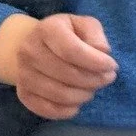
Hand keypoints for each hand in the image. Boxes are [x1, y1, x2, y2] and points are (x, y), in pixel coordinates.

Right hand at [0, 13, 117, 119]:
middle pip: (67, 75)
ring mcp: (23, 74)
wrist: (32, 45)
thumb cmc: (65, 34)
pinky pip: (47, 109)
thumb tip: (102, 54)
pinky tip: (77, 103)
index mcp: (46, 29)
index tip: (112, 66)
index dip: (96, 62)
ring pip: (59, 94)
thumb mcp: (83, 25)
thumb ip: (95, 36)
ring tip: (91, 89)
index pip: (72, 51)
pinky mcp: (23, 94)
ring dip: (83, 96)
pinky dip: (67, 111)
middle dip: (94, 80)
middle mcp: (29, 51)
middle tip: (106, 78)